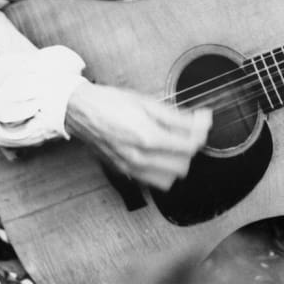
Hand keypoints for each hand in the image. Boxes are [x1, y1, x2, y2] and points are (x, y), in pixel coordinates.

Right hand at [65, 81, 211, 190]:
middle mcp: (139, 158)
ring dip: (177, 163)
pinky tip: (159, 155)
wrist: (80, 111)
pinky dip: (161, 171)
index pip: (189, 147)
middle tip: (188, 130)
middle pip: (183, 166)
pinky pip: (151, 181)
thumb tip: (202, 121)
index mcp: (147, 137)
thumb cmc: (110, 103)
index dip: (201, 133)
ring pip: (169, 179)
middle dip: (190, 148)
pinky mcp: (123, 172)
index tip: (203, 122)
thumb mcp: (148, 102)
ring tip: (174, 144)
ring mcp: (130, 168)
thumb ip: (178, 116)